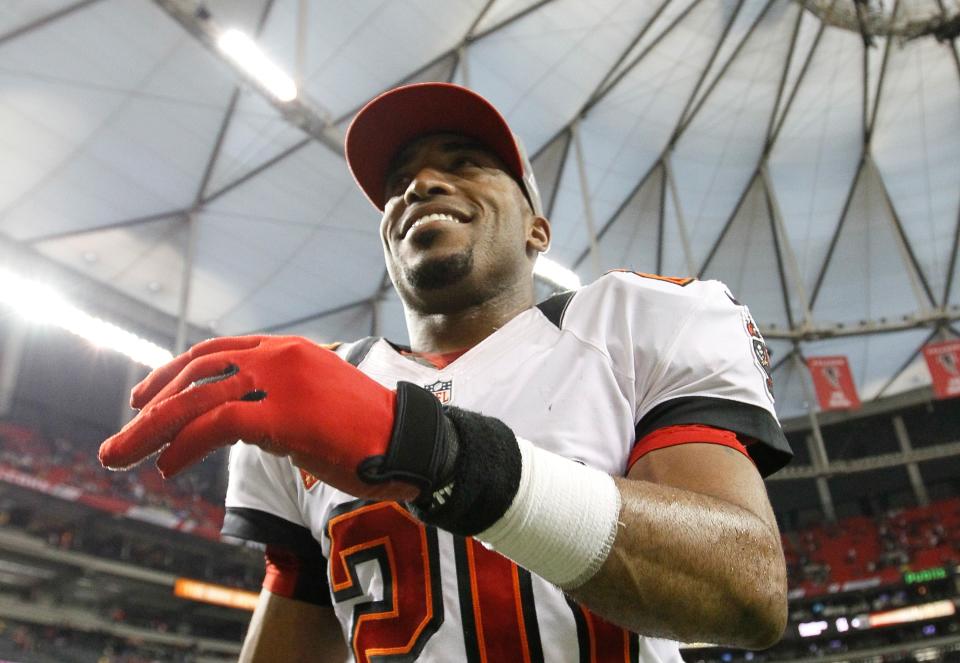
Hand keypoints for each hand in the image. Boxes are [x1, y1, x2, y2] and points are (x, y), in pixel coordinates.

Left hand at [98, 335, 450, 501]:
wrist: (411, 442)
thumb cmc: (366, 430)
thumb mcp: (317, 399)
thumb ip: (279, 397)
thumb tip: (243, 421)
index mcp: (287, 349)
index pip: (216, 352)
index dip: (174, 373)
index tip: (146, 398)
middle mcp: (279, 356)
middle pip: (197, 372)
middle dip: (151, 404)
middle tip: (121, 439)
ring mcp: (281, 382)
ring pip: (197, 398)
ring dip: (150, 429)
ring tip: (121, 457)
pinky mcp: (285, 415)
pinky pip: (217, 427)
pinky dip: (184, 447)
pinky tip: (167, 467)